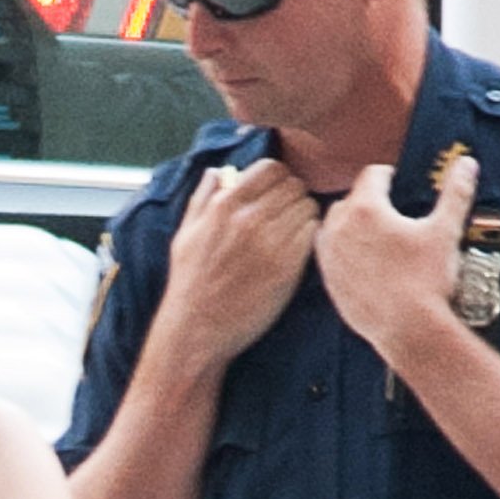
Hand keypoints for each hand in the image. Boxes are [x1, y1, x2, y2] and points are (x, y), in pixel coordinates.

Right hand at [153, 160, 320, 379]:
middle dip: (293, 197)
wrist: (197, 329)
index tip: (275, 194)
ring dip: (304, 216)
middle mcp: (249, 218)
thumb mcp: (185, 233)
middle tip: (286, 216)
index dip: (277, 179)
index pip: (271, 169)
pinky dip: (310, 237)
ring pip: (308, 207)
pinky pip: (314, 232)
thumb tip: (219, 171)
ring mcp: (271, 241)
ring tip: (292, 233)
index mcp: (224, 205)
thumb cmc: (190, 283)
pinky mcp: (288, 265)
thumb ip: (203, 198)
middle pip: (294, 186)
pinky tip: (297, 249)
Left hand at [318, 153, 475, 367]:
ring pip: (334, 226)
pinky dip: (343, 251)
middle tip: (390, 210)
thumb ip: (455, 193)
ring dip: (351, 224)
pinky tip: (366, 260)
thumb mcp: (445, 231)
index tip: (396, 181)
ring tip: (376, 234)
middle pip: (350, 199)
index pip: (372, 174)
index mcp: (366, 209)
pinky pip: (329, 255)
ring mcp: (329, 256)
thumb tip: (467, 164)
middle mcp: (339, 228)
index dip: (388, 174)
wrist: (408, 329)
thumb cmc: (426, 281)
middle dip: (369, 200)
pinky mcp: (328, 280)